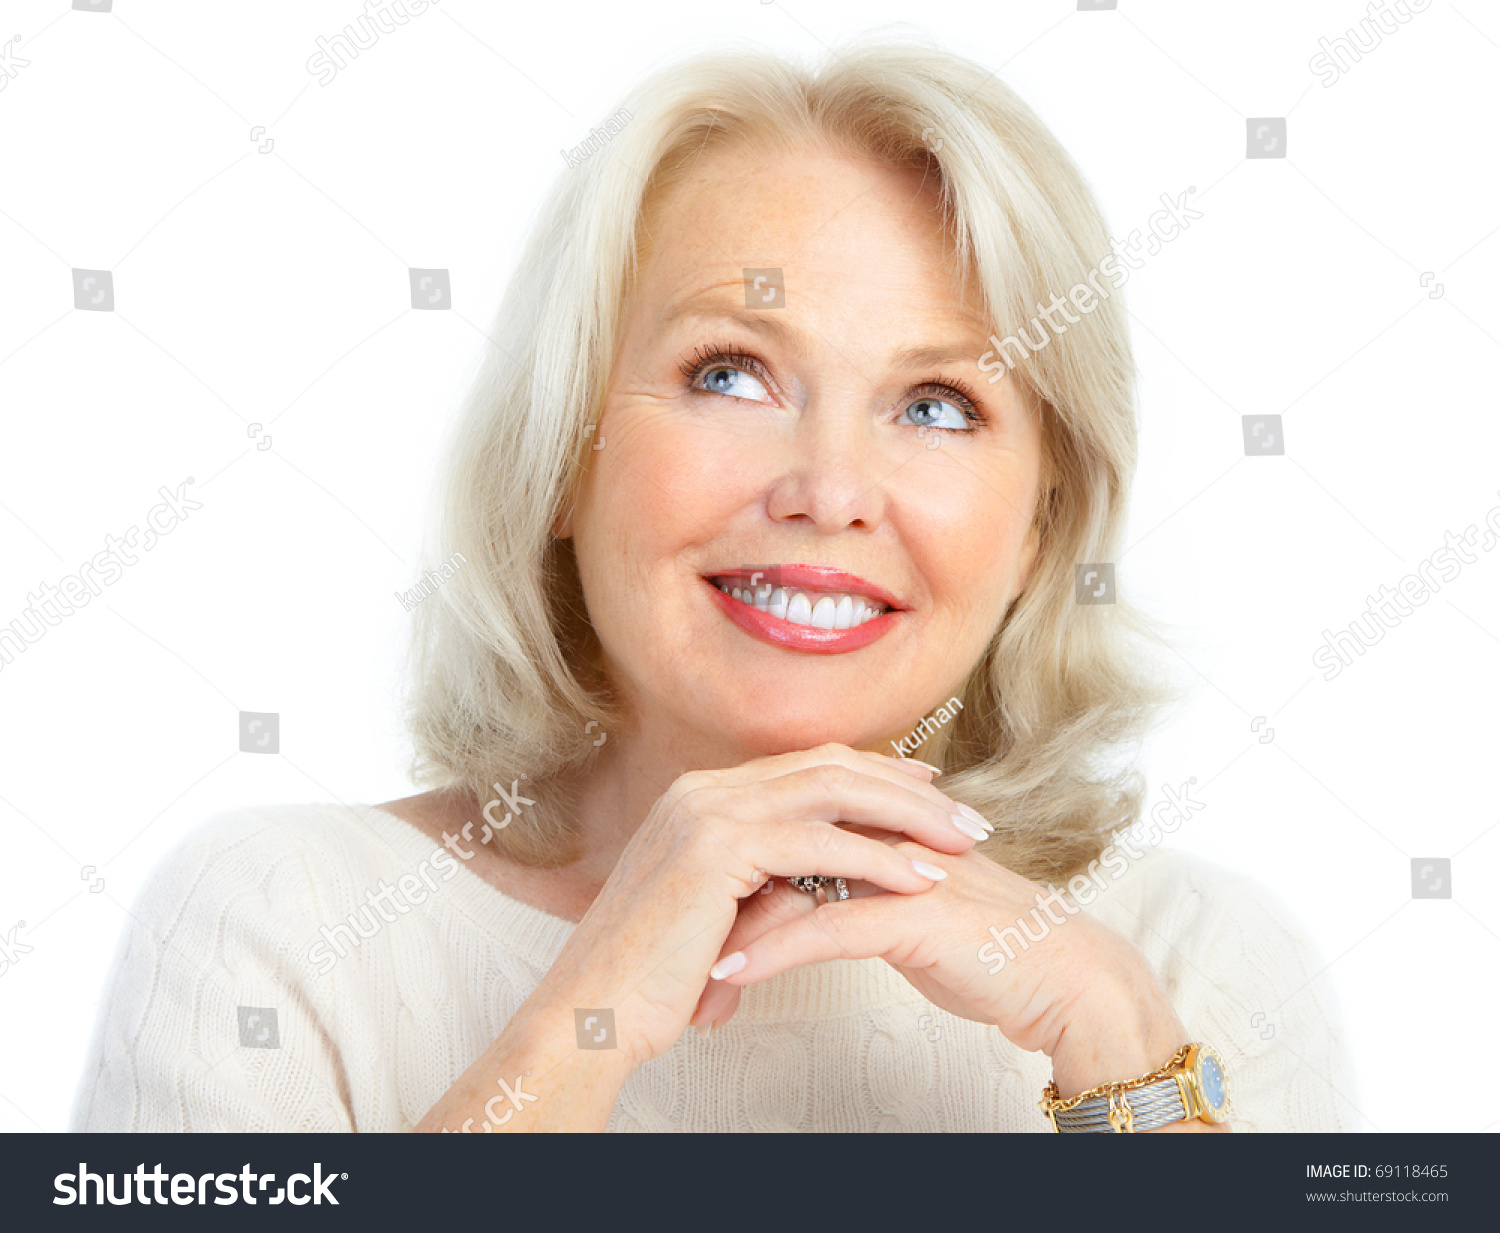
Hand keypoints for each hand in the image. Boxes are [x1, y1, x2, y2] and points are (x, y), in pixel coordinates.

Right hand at [520, 745, 991, 1069]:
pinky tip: (919, 879)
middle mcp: (704, 789)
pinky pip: (817, 844)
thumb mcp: (720, 911)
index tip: (930, 792)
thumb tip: (819, 886)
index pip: (808, 764)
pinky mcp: (716, 849)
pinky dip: (876, 858)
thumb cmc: (652, 977)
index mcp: (703, 794)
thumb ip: (767, 882)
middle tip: (966, 816)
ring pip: (831, 791)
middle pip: (829, 764)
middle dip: (906, 788)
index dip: (876, 774)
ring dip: (905, 814)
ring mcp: (707, 811)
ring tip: (961, 842)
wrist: (593, 1013)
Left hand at [703, 838, 1196, 1101]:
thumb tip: (794, 900)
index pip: (782, 830)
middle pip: (775, 850)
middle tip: (672, 949)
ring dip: (732, 934)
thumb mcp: (906, 908)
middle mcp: (883, 832)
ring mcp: (897, 867)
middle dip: (718, 903)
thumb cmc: (986, 947)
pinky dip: (769, 955)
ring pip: (789, 888)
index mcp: (878, 822)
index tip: (686, 917)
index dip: (731, 872)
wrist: (1064, 977)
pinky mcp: (912, 912)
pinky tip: (729, 977)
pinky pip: (823, 929)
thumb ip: (853, 888)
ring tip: (686, 976)